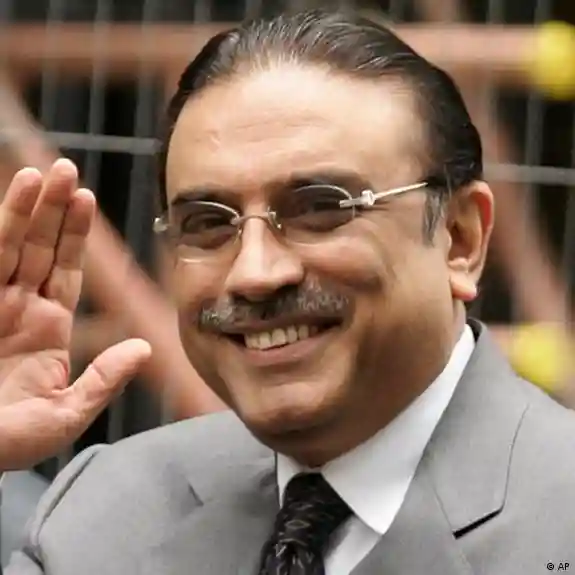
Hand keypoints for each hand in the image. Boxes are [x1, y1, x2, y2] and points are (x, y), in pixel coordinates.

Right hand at [0, 159, 150, 470]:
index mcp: (46, 329)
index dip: (75, 236)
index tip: (87, 199)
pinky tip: (15, 194)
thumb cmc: (7, 445)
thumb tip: (145, 349)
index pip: (66, 271)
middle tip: (68, 169)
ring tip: (45, 172)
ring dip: (27, 208)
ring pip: (12, 246)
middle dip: (54, 210)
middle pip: (41, 249)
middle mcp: (18, 310)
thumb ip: (104, 379)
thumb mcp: (66, 414)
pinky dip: (1, 228)